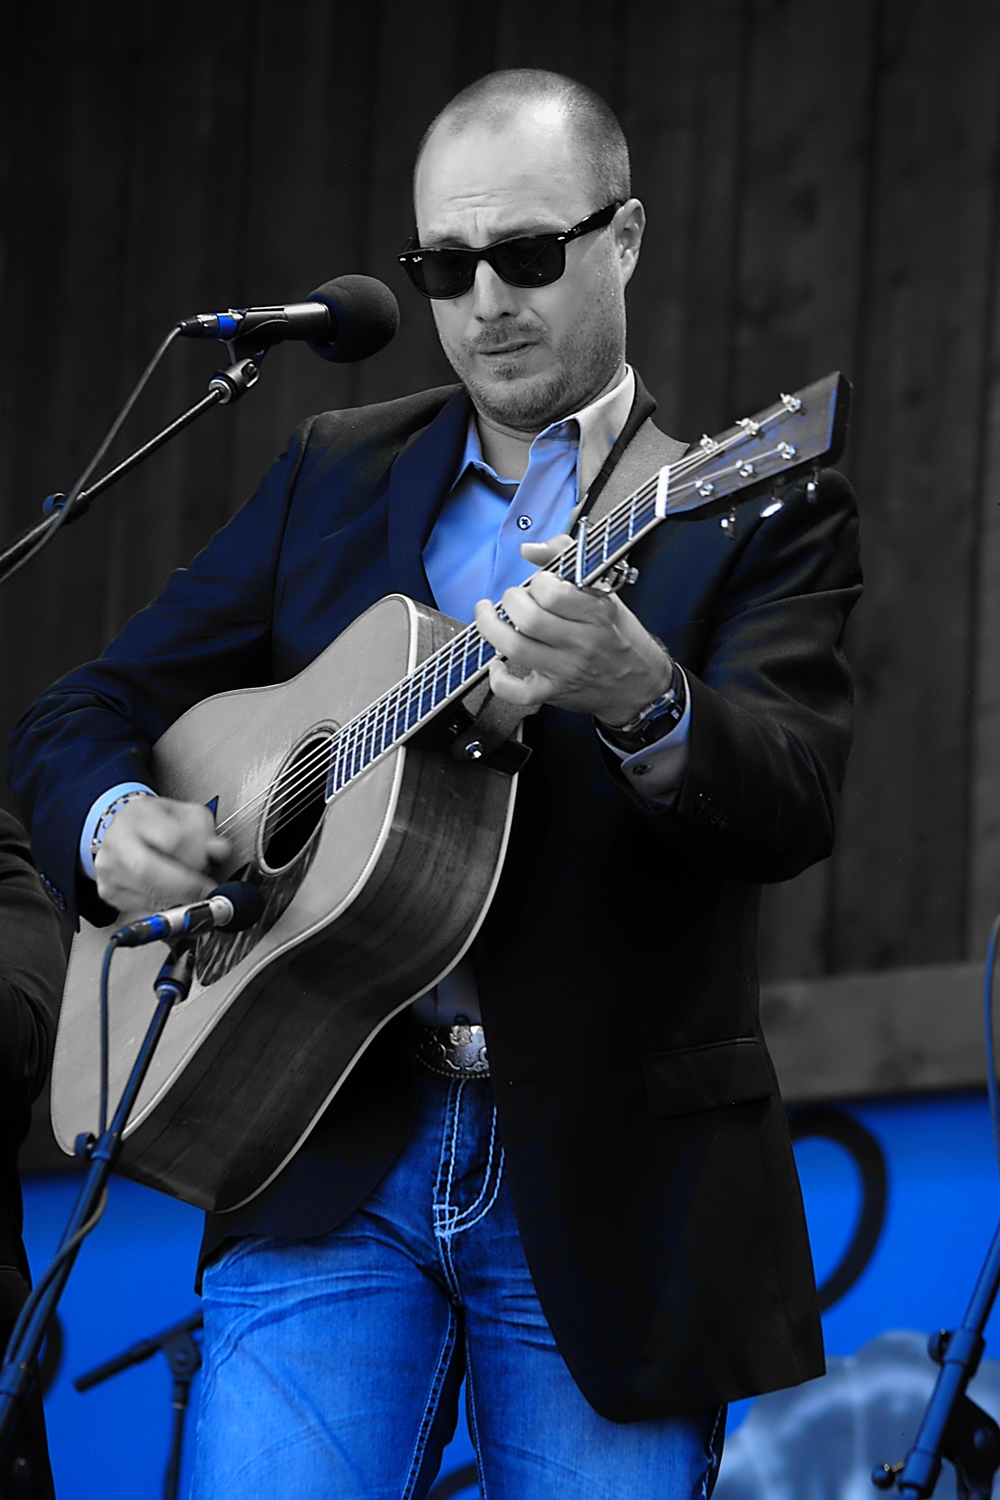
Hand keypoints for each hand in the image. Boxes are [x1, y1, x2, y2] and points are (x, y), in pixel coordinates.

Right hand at [94, 796, 230, 912]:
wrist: (127, 829)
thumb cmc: (159, 822)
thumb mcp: (188, 815)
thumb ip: (207, 832)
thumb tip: (219, 851)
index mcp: (138, 814)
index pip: (171, 840)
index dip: (195, 855)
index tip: (209, 861)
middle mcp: (117, 840)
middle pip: (149, 871)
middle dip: (185, 886)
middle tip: (205, 889)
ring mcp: (109, 867)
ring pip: (146, 893)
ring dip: (177, 897)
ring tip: (190, 889)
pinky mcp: (108, 890)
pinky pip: (142, 907)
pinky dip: (164, 906)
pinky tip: (173, 896)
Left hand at [473, 534, 672, 723]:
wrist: (639, 684)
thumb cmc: (619, 636)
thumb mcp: (606, 593)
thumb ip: (569, 559)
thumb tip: (530, 549)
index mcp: (597, 613)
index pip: (553, 593)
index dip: (538, 582)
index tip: (540, 583)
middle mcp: (581, 642)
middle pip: (529, 618)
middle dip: (511, 600)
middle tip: (515, 599)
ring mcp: (565, 669)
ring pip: (515, 647)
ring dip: (492, 627)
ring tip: (491, 617)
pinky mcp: (553, 692)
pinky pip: (516, 692)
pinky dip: (499, 679)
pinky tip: (498, 663)